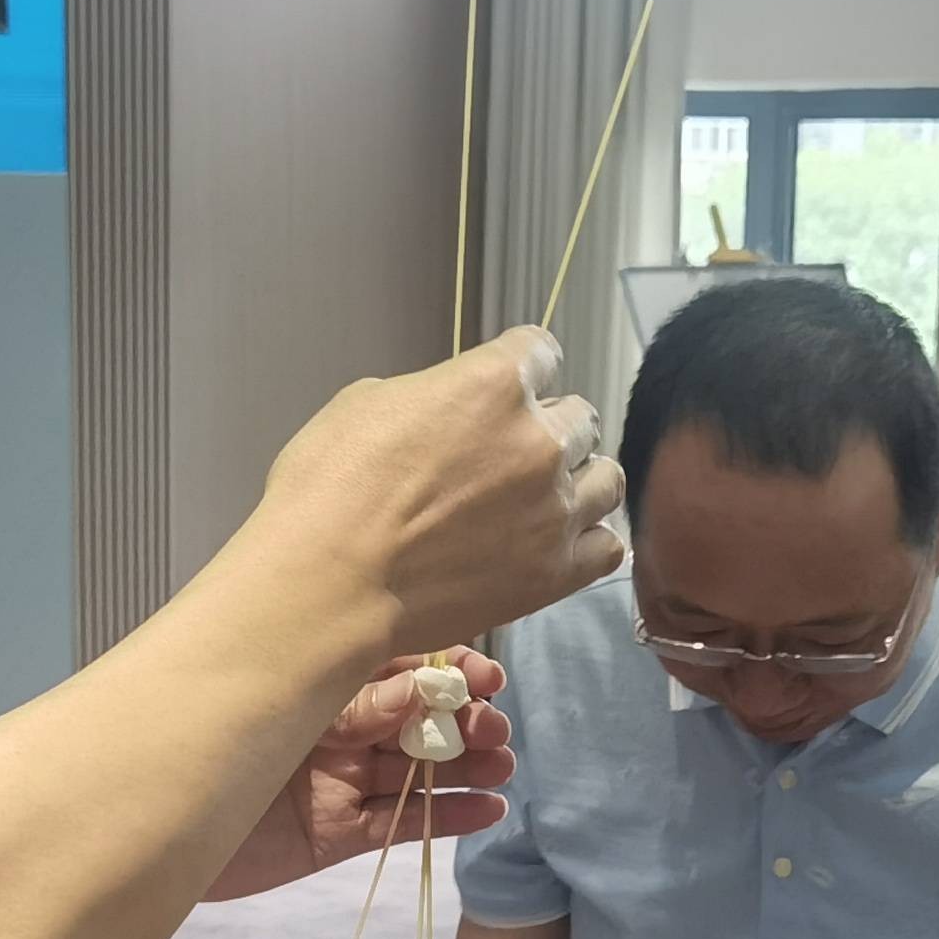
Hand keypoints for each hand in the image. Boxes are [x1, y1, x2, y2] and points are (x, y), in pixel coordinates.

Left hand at [206, 651, 514, 900]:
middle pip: (415, 718)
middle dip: (464, 720)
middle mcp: (331, 727)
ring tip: (503, 766)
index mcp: (315, 681)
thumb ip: (352, 706)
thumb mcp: (282, 716)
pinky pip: (398, 822)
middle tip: (496, 729)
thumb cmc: (199, 748)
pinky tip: (488, 809)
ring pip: (414, 770)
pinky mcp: (333, 834)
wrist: (147, 827)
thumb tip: (424, 686)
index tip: (487, 676)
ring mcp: (335, 780)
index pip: (396, 663)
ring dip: (465, 767)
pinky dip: (444, 817)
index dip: (447, 669)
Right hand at [246, 328, 624, 663]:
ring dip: (579, 481)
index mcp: (494, 383)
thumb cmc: (329, 489)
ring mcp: (554, 510)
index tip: (508, 389)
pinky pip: (608, 548)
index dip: (521, 371)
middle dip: (547, 429)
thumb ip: (434, 395)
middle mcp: (539, 440)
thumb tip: (451, 410)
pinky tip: (560, 543)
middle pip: (579, 418)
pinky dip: (588, 541)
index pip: (541, 353)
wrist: (330, 584)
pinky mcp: (555, 573)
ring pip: (605, 479)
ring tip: (546, 498)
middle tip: (510, 457)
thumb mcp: (370, 403)